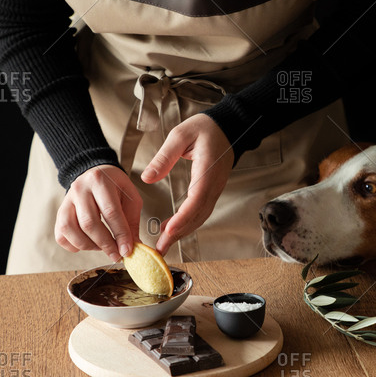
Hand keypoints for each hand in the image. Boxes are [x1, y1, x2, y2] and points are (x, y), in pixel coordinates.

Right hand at [55, 165, 142, 261]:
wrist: (96, 174)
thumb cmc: (116, 187)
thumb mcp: (131, 198)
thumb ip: (132, 222)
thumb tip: (134, 247)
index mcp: (100, 181)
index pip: (110, 212)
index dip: (120, 234)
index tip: (127, 250)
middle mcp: (80, 189)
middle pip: (89, 223)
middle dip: (105, 244)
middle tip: (116, 255)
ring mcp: (67, 200)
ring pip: (70, 229)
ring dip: (88, 245)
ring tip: (102, 247)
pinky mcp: (60, 211)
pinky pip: (60, 234)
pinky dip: (73, 245)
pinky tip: (87, 245)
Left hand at [141, 113, 233, 255]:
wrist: (227, 128)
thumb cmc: (204, 129)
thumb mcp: (180, 136)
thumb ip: (164, 157)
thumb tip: (147, 178)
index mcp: (207, 171)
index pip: (196, 199)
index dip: (183, 217)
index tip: (169, 230)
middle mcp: (213, 185)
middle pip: (198, 215)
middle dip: (179, 233)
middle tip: (160, 248)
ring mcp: (215, 190)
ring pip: (200, 217)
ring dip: (183, 232)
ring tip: (164, 243)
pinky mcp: (212, 191)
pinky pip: (201, 212)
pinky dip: (187, 223)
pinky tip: (173, 228)